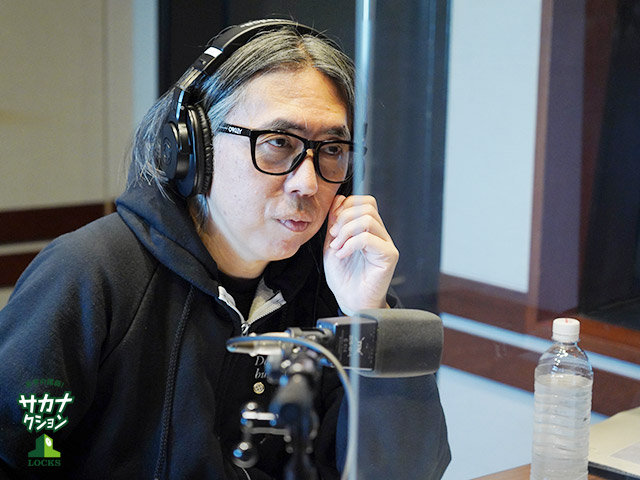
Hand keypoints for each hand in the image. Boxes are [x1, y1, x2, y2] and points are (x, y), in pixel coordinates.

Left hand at [323, 195, 398, 314]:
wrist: (350, 300)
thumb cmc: (344, 277)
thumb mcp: (332, 244)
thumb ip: (335, 223)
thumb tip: (338, 201)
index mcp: (367, 229)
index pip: (363, 202)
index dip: (345, 207)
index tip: (332, 226)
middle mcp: (379, 234)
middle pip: (367, 206)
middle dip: (344, 217)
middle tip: (334, 237)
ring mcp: (385, 243)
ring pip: (368, 219)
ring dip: (346, 232)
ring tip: (337, 248)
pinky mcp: (388, 255)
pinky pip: (368, 238)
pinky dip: (350, 244)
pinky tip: (342, 255)